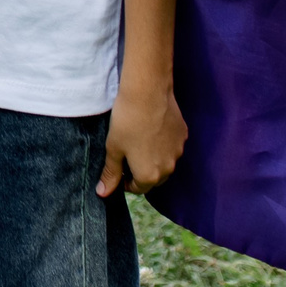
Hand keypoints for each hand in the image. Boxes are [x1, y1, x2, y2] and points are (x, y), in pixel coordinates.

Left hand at [97, 79, 186, 196]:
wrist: (147, 93)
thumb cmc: (127, 121)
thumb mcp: (113, 148)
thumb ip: (110, 174)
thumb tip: (103, 193)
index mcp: (149, 176)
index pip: (136, 188)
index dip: (124, 180)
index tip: (117, 167)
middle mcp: (168, 168)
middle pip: (153, 178)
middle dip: (140, 170)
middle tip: (126, 152)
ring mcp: (178, 152)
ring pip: (164, 162)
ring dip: (153, 157)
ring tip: (138, 138)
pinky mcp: (183, 135)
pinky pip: (171, 146)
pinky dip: (162, 142)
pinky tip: (150, 127)